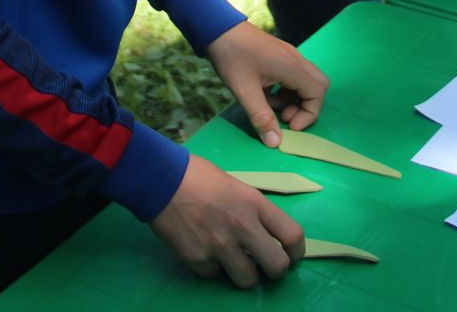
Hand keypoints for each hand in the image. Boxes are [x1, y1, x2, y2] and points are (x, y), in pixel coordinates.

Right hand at [148, 155, 303, 287]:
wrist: (159, 180)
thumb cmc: (198, 176)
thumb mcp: (236, 186)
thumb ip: (252, 210)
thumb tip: (263, 233)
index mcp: (255, 203)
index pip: (292, 235)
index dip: (297, 252)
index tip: (293, 255)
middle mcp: (242, 226)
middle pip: (277, 265)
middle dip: (275, 270)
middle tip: (266, 266)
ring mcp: (219, 245)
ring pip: (248, 280)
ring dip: (244, 274)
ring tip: (234, 262)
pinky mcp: (198, 259)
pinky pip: (214, 275)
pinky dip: (212, 267)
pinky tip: (204, 251)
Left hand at [205, 19, 326, 146]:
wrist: (217, 28)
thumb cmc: (232, 58)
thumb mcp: (245, 91)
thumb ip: (261, 117)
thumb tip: (275, 143)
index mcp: (292, 67)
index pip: (317, 94)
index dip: (308, 114)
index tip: (289, 126)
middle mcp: (296, 60)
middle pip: (317, 86)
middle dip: (305, 106)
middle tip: (284, 117)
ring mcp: (287, 55)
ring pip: (304, 81)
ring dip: (293, 99)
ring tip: (270, 107)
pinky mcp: (278, 55)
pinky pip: (291, 75)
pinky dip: (284, 89)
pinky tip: (264, 94)